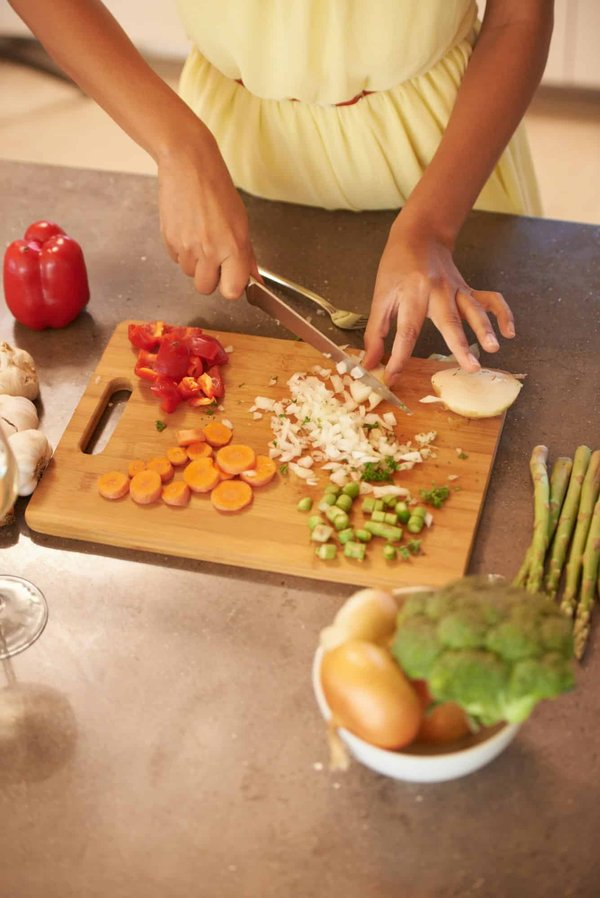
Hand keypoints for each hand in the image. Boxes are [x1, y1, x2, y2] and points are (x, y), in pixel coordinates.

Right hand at [157, 127, 258, 298]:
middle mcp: (209, 251)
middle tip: (215, 257)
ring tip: (200, 236)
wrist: (188, 164)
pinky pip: (176, 260)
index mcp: (233, 247)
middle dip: (210, 278)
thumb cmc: (217, 188)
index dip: (231, 286)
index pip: (231, 292)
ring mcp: (187, 248)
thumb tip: (255, 280)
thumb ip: (247, 256)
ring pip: (190, 274)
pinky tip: (188, 229)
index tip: (232, 277)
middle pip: (206, 289)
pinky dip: (182, 251)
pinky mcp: (169, 241)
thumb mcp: (241, 222)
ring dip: (195, 263)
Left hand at [363, 216, 514, 382]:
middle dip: (460, 346)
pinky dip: (503, 314)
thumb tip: (369, 363)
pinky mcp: (467, 290)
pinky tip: (510, 332)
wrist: (420, 235)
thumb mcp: (380, 297)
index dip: (399, 357)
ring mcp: (456, 290)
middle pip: (449, 321)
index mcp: (412, 295)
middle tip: (471, 367)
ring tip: (494, 348)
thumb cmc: (396, 267)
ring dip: (485, 329)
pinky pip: (489, 300)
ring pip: (474, 310)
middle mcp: (438, 292)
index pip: (407, 332)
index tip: (393, 378)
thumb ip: (375, 333)